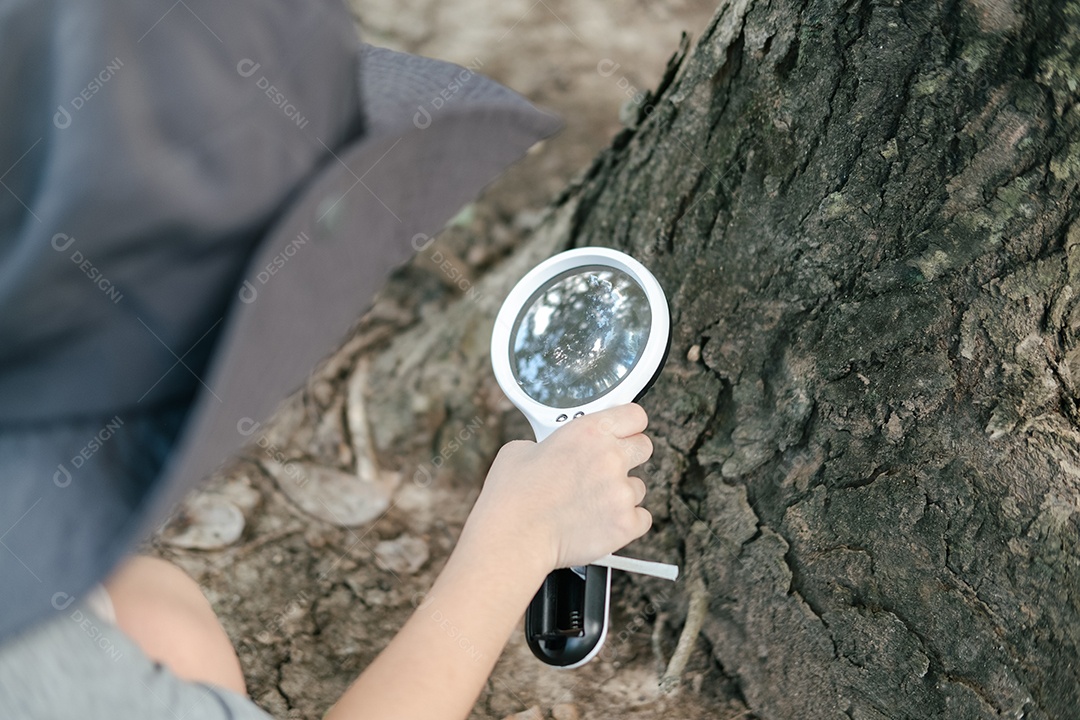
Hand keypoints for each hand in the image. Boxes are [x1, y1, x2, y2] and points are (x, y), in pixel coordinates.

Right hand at [464, 404, 653, 572]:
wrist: (515, 537)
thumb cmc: (513, 497)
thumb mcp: (520, 449)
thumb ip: (547, 444)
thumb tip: (549, 452)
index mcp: (589, 432)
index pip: (634, 415)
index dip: (629, 424)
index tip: (624, 431)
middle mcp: (610, 458)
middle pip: (645, 446)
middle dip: (629, 455)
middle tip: (608, 467)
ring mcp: (621, 492)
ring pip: (639, 487)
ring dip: (621, 494)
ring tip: (592, 504)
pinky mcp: (626, 524)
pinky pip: (641, 519)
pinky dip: (625, 522)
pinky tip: (601, 523)